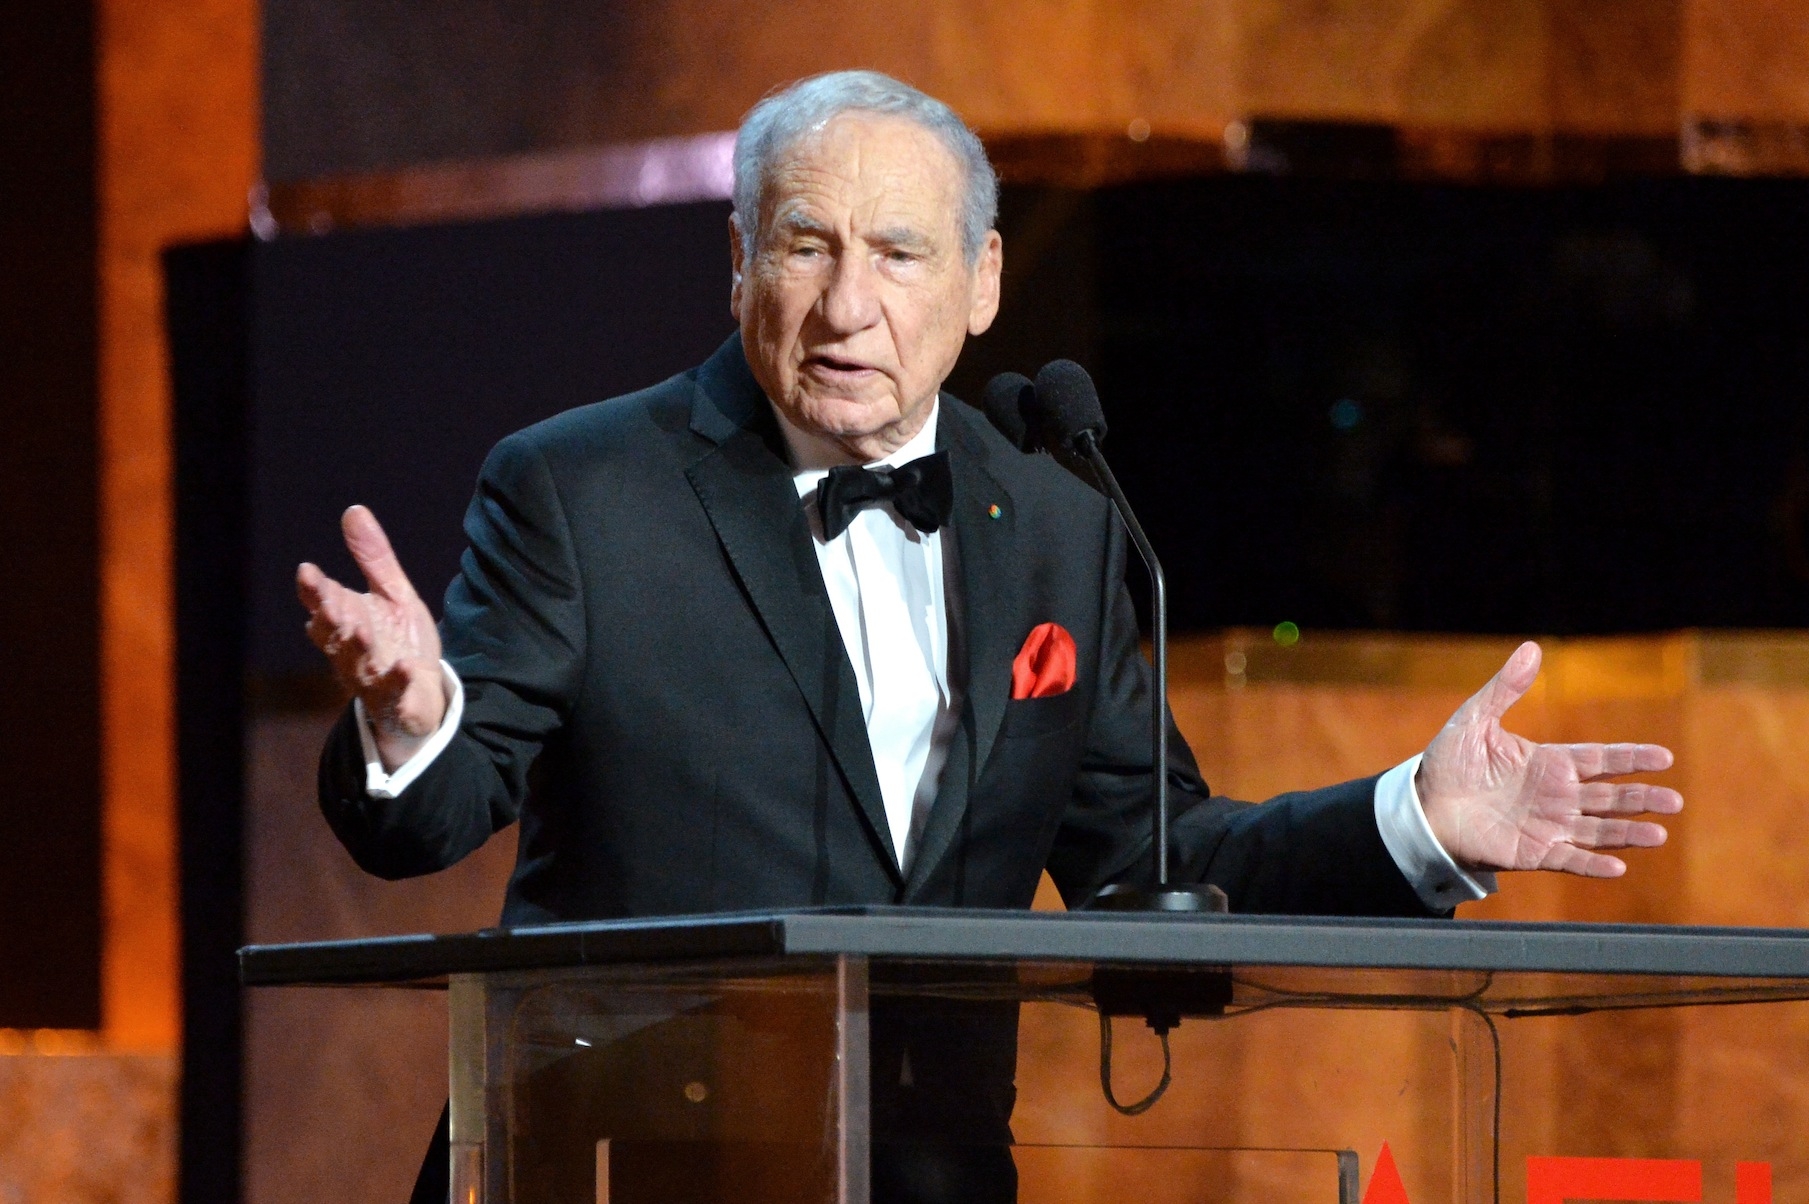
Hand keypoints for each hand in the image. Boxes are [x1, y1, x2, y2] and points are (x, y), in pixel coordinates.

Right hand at [295, 505, 444, 769]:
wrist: (423, 693)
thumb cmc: (398, 641)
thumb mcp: (393, 595)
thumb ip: (374, 558)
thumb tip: (354, 510)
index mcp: (348, 622)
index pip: (323, 605)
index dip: (315, 592)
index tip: (308, 572)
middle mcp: (352, 653)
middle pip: (334, 637)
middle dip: (332, 621)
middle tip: (332, 604)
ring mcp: (373, 680)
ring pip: (359, 666)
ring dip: (358, 649)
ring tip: (360, 631)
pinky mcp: (399, 701)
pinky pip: (397, 695)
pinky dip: (400, 683)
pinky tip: (406, 668)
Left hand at [1418, 641, 1681, 876]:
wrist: (1423, 807)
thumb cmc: (1449, 764)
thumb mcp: (1475, 720)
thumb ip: (1506, 688)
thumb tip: (1532, 647)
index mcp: (1549, 763)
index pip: (1601, 759)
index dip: (1632, 758)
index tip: (1664, 757)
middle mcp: (1557, 795)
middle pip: (1610, 796)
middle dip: (1642, 798)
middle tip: (1674, 801)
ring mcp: (1548, 825)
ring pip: (1599, 829)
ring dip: (1628, 832)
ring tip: (1659, 835)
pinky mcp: (1534, 852)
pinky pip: (1570, 859)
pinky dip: (1593, 865)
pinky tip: (1617, 867)